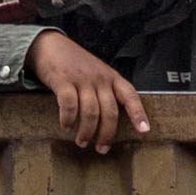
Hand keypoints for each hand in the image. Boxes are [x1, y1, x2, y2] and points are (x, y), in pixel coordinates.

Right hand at [29, 29, 148, 152]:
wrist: (51, 45)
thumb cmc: (75, 63)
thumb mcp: (98, 73)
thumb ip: (106, 91)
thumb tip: (110, 121)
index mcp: (112, 77)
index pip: (130, 96)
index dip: (138, 114)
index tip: (144, 131)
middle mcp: (100, 78)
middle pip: (110, 112)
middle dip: (106, 134)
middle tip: (101, 148)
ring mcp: (82, 79)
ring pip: (91, 112)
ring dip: (86, 131)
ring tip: (82, 142)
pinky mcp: (63, 81)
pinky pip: (69, 105)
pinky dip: (68, 119)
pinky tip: (66, 126)